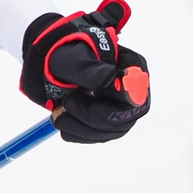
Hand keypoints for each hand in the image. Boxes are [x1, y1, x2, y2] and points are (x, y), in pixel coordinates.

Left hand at [19, 0, 149, 143]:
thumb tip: (110, 77)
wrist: (61, 64)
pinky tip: (63, 121)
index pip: (134, 96)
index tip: (86, 94)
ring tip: (57, 113)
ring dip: (79, 127)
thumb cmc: (71, 54)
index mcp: (134, 68)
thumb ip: (92, 70)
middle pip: (121, 118)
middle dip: (88, 116)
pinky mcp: (111, 124)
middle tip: (65, 103)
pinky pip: (99, 137)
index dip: (112, 103)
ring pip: (109, 132)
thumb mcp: (76, 58)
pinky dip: (77, 133)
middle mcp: (135, 92)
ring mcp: (124, 110)